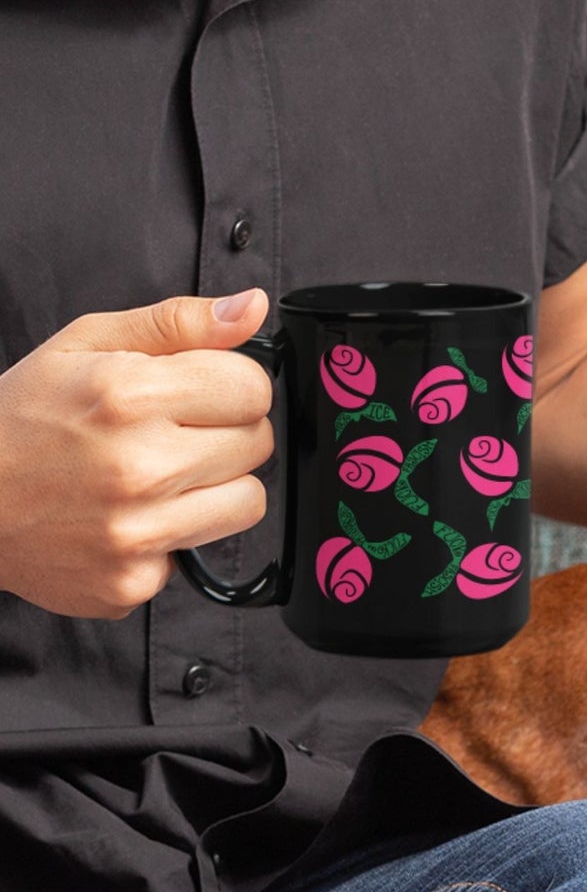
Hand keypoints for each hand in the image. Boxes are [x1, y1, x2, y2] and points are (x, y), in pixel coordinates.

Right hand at [0, 290, 274, 617]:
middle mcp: (139, 468)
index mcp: (132, 396)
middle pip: (257, 444)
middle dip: (225, 431)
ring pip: (248, 503)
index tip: (201, 391)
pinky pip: (198, 553)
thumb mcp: (90, 341)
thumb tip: (251, 308)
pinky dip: (173, 536)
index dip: (231, 384)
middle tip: (172, 431)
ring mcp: (135, 533)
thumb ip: (182, 322)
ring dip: (216, 486)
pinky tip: (130, 515)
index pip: (254, 389)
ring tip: (160, 473)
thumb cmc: (19, 418)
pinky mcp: (129, 582)